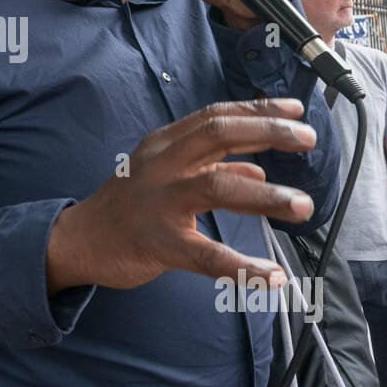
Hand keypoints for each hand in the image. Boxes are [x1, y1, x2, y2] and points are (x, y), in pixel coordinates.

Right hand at [46, 99, 316, 293]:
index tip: (296, 110)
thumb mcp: (162, 175)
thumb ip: (208, 169)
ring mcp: (158, 202)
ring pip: (217, 187)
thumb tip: (258, 172)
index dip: (258, 109)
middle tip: (309, 140)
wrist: (77, 241)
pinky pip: (205, 255)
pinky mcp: (157, 243)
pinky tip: (271, 276)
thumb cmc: (125, 206)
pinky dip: (242, 266)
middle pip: (219, 135)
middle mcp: (161, 164)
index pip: (216, 116)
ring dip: (266, 196)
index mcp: (165, 145)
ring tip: (302, 205)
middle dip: (269, 133)